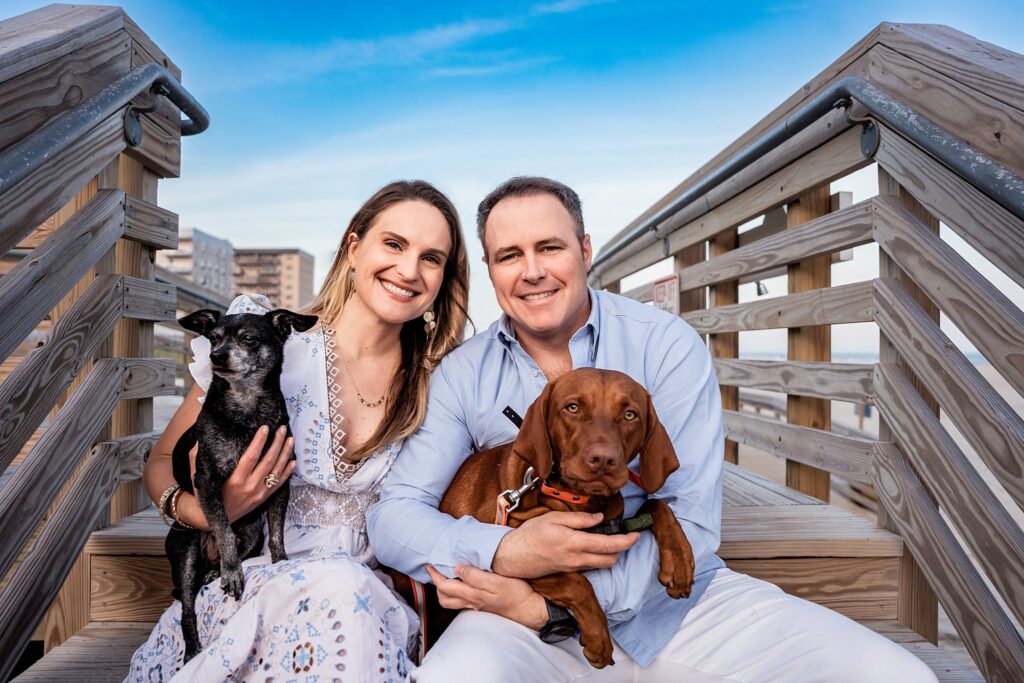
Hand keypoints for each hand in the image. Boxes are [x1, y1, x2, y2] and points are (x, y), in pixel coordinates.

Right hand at [183, 425, 294, 527]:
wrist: (214, 519)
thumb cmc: (206, 494)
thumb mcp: (199, 475)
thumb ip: (196, 456)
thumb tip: (200, 438)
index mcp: (234, 480)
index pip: (251, 456)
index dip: (259, 441)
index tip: (265, 428)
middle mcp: (249, 487)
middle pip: (268, 461)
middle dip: (277, 443)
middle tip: (282, 428)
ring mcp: (259, 493)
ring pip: (277, 470)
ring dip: (285, 453)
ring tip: (290, 439)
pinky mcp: (264, 499)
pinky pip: (279, 483)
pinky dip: (288, 472)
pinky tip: (293, 460)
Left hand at [425, 564, 547, 629]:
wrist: (529, 609)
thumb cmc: (516, 594)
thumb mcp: (496, 581)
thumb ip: (475, 575)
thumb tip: (457, 568)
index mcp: (473, 594)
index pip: (445, 586)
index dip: (434, 575)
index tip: (429, 564)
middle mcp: (472, 602)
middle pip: (445, 598)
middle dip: (436, 584)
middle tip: (435, 570)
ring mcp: (478, 605)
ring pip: (453, 601)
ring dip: (445, 589)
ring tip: (446, 575)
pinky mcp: (484, 605)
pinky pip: (463, 600)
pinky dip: (457, 591)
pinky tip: (464, 582)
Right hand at [491, 512, 638, 578]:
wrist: (513, 557)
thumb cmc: (531, 535)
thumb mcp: (554, 519)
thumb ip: (579, 519)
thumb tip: (599, 518)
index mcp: (575, 543)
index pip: (609, 545)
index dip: (626, 541)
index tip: (636, 534)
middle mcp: (577, 559)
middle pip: (611, 560)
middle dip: (623, 549)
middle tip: (627, 536)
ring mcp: (574, 567)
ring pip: (603, 565)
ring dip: (613, 555)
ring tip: (614, 540)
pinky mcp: (570, 571)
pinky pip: (591, 566)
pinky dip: (599, 558)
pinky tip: (595, 547)